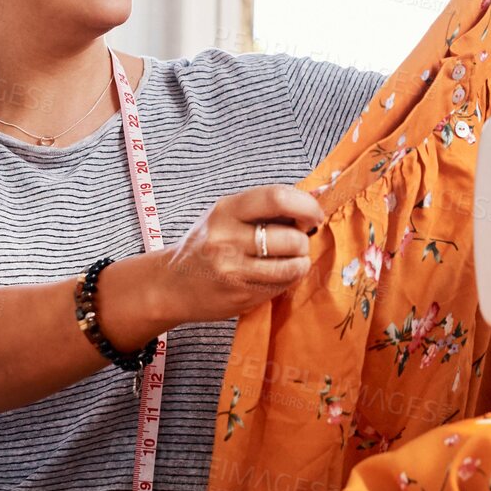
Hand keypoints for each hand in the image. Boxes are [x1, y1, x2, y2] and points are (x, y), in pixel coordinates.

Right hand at [147, 185, 323, 324]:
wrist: (172, 285)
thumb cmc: (207, 244)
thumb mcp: (227, 215)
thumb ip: (267, 207)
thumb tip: (318, 195)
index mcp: (226, 210)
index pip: (276, 198)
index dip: (306, 205)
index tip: (315, 214)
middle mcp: (226, 238)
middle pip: (290, 238)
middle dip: (303, 241)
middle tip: (297, 242)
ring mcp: (232, 270)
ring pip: (291, 266)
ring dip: (300, 263)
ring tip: (291, 259)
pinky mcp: (239, 295)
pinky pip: (281, 286)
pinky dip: (287, 280)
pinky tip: (276, 274)